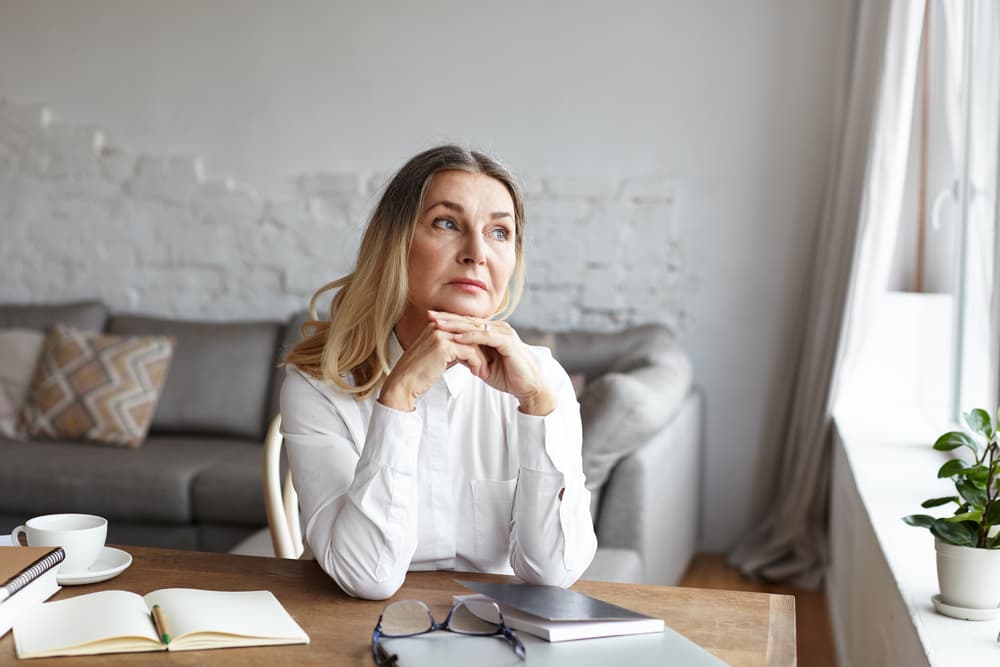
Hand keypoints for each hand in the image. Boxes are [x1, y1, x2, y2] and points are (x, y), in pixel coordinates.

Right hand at [379, 320, 489, 411]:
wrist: (403, 384)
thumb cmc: (420, 373)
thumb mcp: (438, 356)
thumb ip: (453, 349)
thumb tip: (471, 351)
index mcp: (436, 326)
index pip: (465, 329)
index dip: (477, 342)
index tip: (486, 356)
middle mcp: (438, 326)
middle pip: (471, 333)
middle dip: (483, 349)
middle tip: (490, 363)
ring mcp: (440, 334)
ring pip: (473, 343)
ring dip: (482, 359)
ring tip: (484, 372)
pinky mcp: (444, 346)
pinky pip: (471, 352)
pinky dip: (477, 364)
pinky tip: (478, 373)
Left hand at [427, 311, 556, 415]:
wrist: (529, 387)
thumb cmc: (509, 377)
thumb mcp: (484, 365)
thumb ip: (470, 356)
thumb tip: (454, 353)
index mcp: (493, 331)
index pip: (467, 322)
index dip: (449, 320)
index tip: (430, 320)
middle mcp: (499, 328)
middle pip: (469, 320)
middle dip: (448, 318)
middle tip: (429, 315)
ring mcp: (504, 333)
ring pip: (475, 326)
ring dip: (455, 325)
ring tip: (438, 324)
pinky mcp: (507, 342)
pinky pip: (485, 336)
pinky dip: (470, 336)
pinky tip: (457, 337)